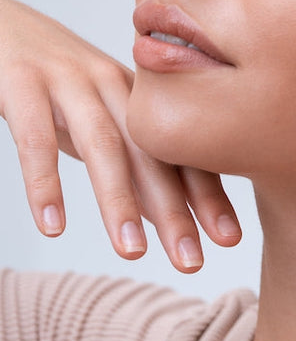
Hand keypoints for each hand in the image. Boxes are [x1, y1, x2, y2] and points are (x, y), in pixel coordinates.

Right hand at [0, 0, 240, 271]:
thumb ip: (129, 162)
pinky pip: (33, 136)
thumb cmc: (55, 81)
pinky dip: (44, 182)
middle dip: (176, 210)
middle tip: (193, 260)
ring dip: (119, 200)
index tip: (230, 237)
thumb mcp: (97, 120)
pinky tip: (53, 224)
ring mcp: (67, 81)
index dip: (207, 194)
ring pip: (103, 144)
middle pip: (152, 153)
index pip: (180, 150)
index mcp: (138, 97)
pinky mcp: (19, 82)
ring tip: (132, 251)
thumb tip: (168, 220)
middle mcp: (112, 86)